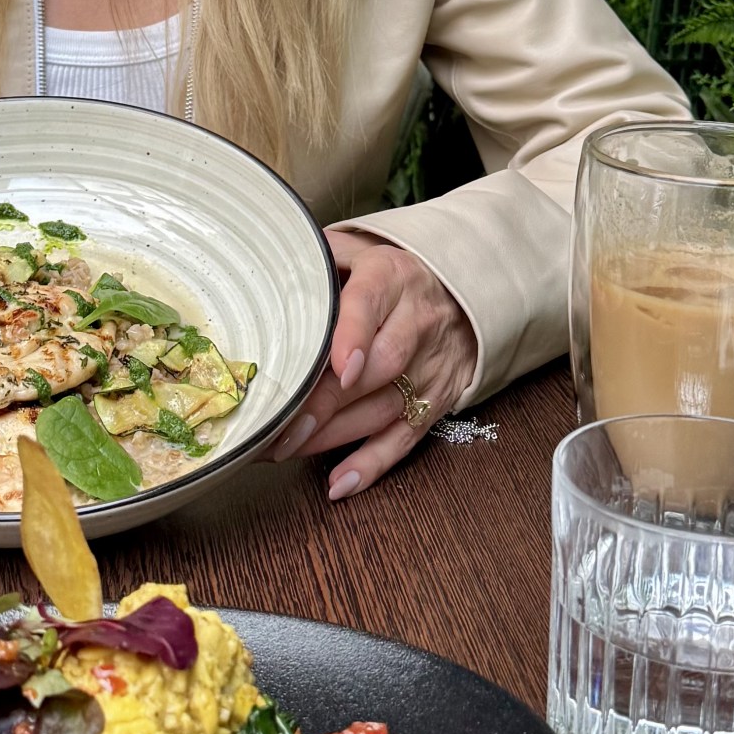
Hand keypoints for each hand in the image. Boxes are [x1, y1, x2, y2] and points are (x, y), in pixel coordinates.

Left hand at [268, 230, 476, 500]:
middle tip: (278, 427)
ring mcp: (428, 370)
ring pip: (382, 409)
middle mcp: (415, 325)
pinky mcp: (435, 403)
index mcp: (391, 279)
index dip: (355, 335)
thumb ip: (320, 255)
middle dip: (324, 402)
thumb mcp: (362, 250)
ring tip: (282, 451)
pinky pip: (403, 439)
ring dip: (331, 436)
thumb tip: (268, 259)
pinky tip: (339, 483)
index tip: (338, 364)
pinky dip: (372, 465)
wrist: (465, 296)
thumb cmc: (393, 277)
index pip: (371, 305)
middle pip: (375, 369)